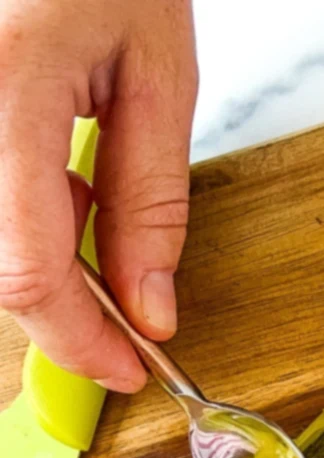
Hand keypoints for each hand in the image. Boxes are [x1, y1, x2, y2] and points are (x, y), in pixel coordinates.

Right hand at [0, 0, 196, 390]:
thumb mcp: (154, 69)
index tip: (127, 368)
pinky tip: (40, 165)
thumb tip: (148, 309)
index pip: (26, 272)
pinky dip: (14, 215)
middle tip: (113, 262)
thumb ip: (150, 200)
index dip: (78, 343)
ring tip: (73, 177)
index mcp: (7, 82)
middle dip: (62, 298)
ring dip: (34, 249)